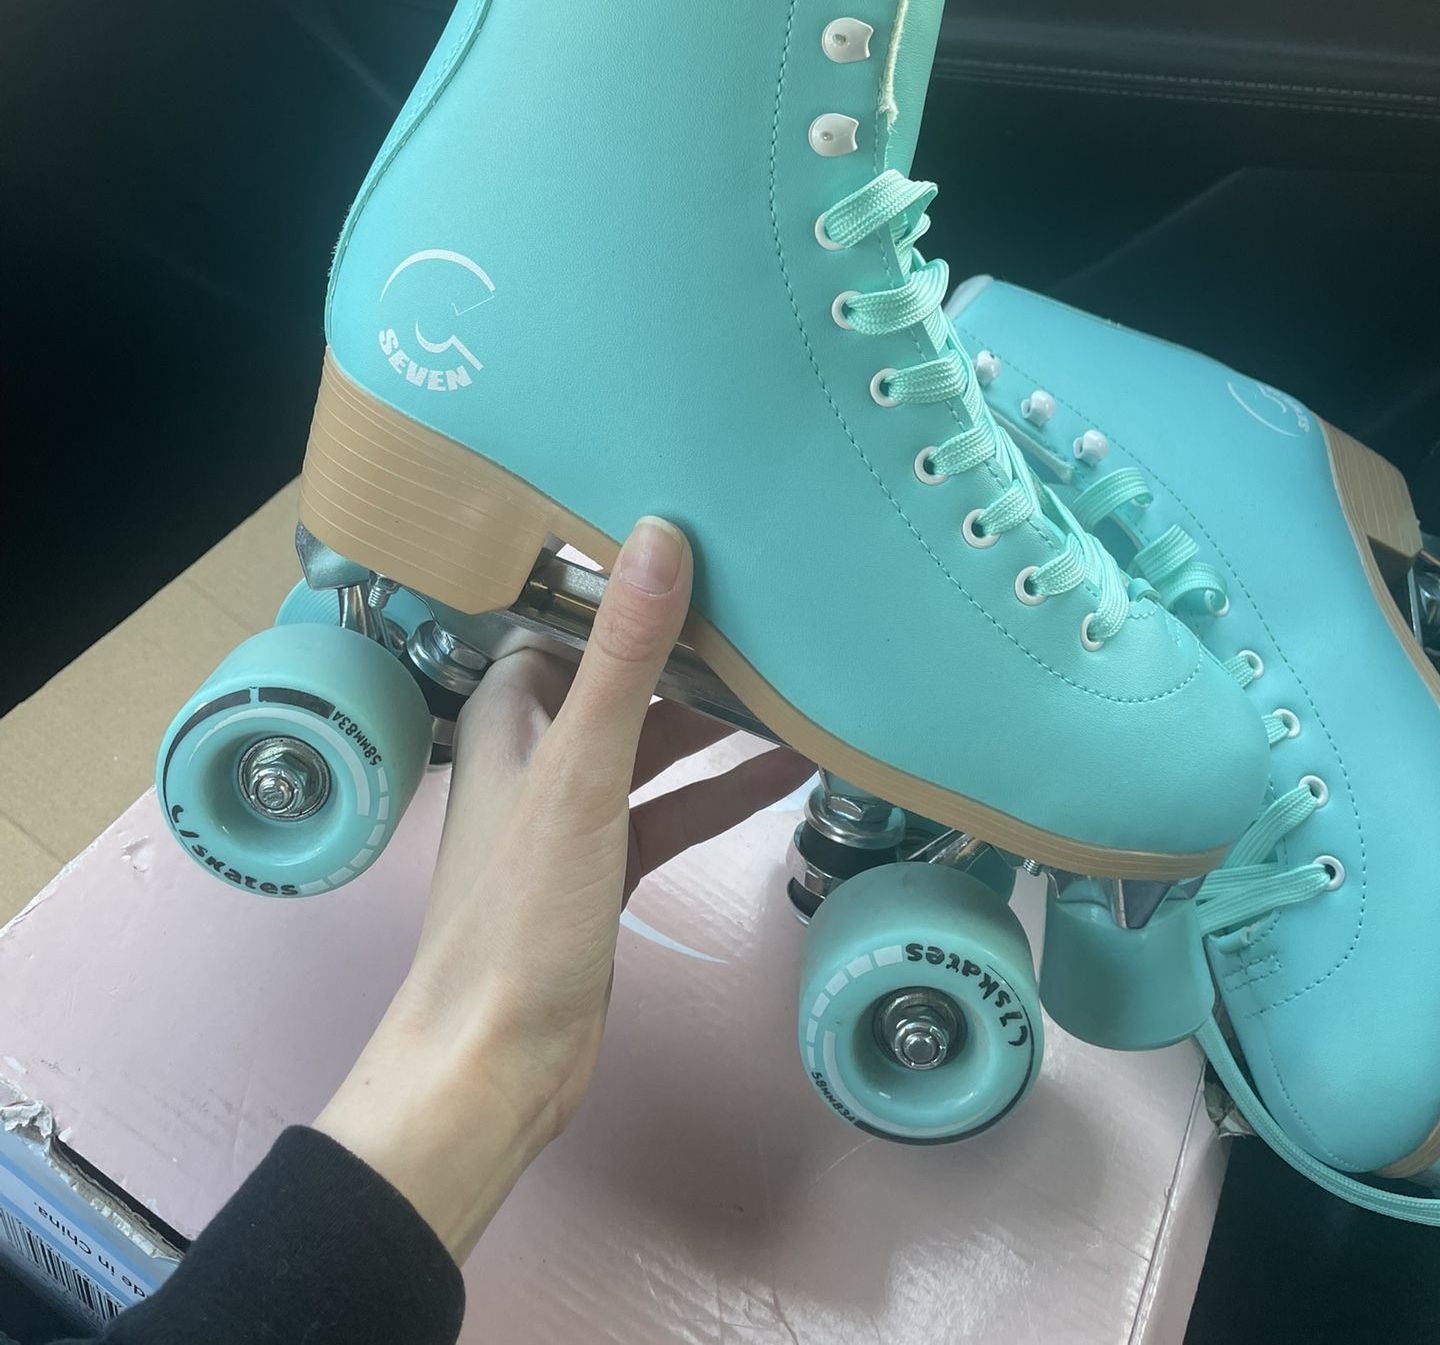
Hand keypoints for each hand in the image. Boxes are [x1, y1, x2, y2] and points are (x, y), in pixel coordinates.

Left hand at [315, 517, 812, 1261]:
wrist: (497, 1060)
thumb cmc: (522, 910)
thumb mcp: (582, 771)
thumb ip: (624, 656)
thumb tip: (660, 534)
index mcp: (511, 708)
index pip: (569, 611)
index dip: (627, 572)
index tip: (702, 523)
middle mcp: (539, 746)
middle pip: (623, 670)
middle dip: (691, 639)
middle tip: (774, 592)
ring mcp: (576, 809)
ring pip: (656, 738)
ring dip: (718, 714)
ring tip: (797, 671)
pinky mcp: (609, 865)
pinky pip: (676, 805)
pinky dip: (725, 787)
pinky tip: (793, 767)